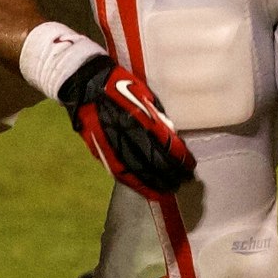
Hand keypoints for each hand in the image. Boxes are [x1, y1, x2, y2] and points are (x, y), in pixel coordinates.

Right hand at [58, 56, 195, 200]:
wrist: (86, 86)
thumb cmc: (121, 85)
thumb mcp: (145, 96)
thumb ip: (157, 118)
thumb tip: (171, 137)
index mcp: (141, 117)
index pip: (165, 145)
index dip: (179, 159)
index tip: (190, 166)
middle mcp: (127, 134)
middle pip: (153, 161)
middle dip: (170, 174)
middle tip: (184, 182)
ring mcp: (112, 145)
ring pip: (137, 171)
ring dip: (154, 184)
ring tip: (168, 191)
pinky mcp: (101, 152)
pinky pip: (121, 173)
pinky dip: (136, 184)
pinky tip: (146, 190)